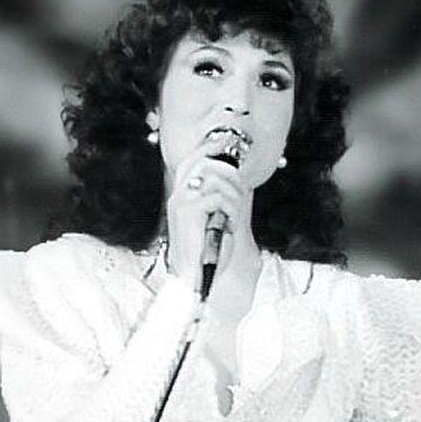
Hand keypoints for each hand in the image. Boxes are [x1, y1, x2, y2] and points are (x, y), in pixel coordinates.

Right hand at [165, 136, 246, 289]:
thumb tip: (236, 177)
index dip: (211, 147)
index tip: (230, 143)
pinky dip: (231, 208)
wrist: (193, 278)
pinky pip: (217, 197)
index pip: (193, 159)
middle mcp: (178, 195)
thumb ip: (220, 198)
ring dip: (233, 192)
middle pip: (203, 161)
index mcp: (181, 195)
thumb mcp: (214, 220)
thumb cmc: (205, 253)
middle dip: (229, 170)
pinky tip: (231, 223)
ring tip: (236, 211)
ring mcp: (181, 203)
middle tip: (242, 187)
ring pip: (213, 177)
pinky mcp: (188, 213)